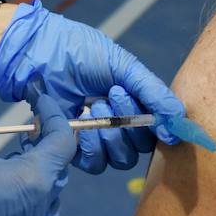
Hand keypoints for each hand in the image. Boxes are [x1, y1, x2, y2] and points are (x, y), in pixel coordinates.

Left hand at [0, 0, 186, 174]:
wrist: (36, 54)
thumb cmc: (77, 51)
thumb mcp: (121, 65)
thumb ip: (151, 90)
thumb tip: (179, 117)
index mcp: (134, 102)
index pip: (159, 129)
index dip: (161, 129)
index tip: (156, 120)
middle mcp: (119, 124)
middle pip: (142, 148)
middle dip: (131, 124)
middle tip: (112, 94)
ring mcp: (97, 138)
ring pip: (121, 160)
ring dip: (111, 135)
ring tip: (94, 105)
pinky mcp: (73, 148)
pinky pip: (94, 164)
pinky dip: (91, 146)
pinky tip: (81, 123)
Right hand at [0, 93, 75, 215]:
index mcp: (35, 180)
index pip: (62, 142)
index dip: (52, 115)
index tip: (39, 99)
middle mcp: (37, 211)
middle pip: (56, 172)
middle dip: (45, 147)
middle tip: (27, 128)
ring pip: (42, 201)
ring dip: (33, 176)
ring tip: (13, 157)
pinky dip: (14, 200)